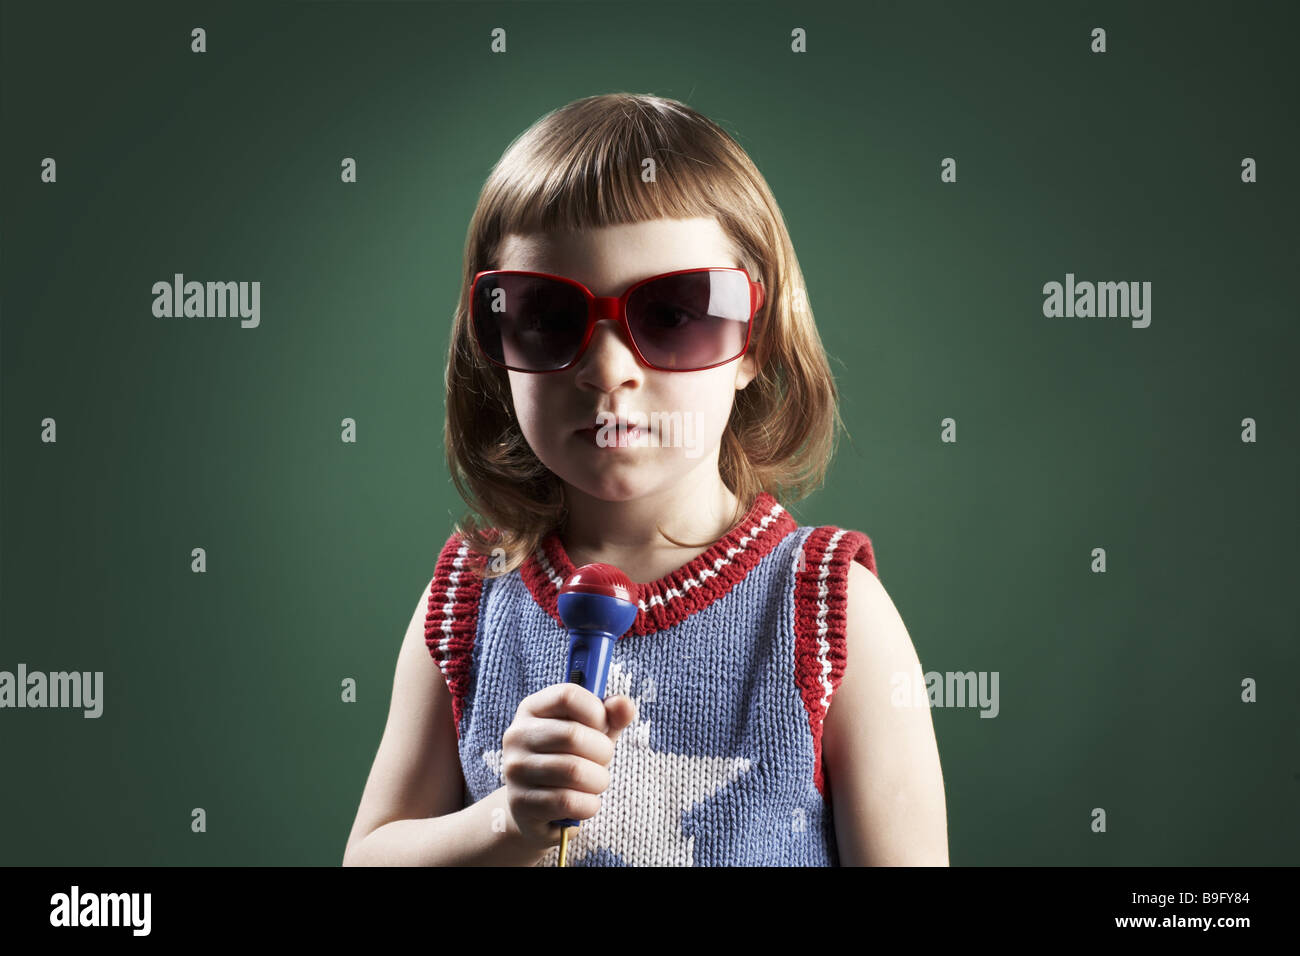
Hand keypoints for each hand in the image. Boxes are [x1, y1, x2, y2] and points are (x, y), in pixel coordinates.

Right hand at [500, 682, 636, 848]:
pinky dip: (589, 804)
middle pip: (573, 735)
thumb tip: (624, 705)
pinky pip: (569, 801)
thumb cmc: (569, 761)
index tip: (603, 727)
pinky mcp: (520, 802)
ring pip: (574, 771)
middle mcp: (517, 735)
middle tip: (603, 762)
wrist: (537, 809)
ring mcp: (515, 769)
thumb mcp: (592, 734)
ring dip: (598, 780)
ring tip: (595, 783)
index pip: (567, 696)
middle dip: (603, 752)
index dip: (596, 712)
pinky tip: (586, 802)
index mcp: (532, 709)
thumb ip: (611, 716)